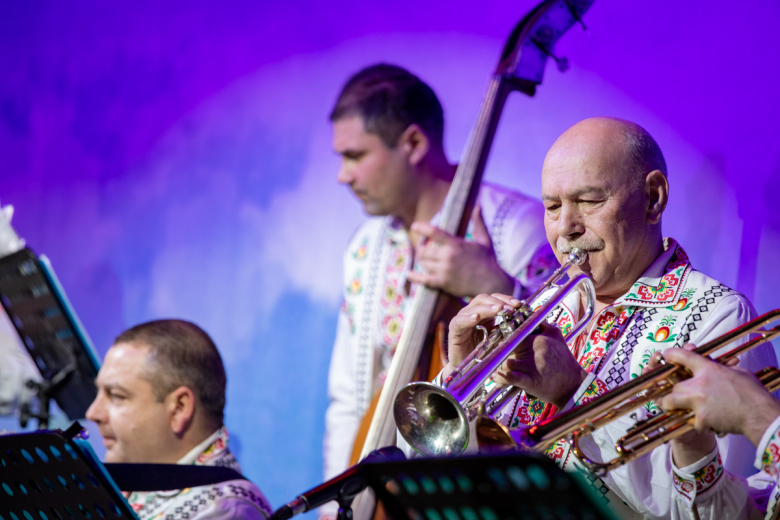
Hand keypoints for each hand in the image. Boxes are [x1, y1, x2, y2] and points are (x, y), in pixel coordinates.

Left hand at [407, 206, 514, 296]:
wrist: (492, 282)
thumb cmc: (488, 260)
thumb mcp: (484, 239)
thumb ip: (478, 222)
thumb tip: (478, 205)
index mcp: (456, 244)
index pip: (434, 233)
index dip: (422, 228)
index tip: (414, 226)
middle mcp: (448, 256)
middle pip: (424, 250)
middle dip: (421, 248)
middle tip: (423, 248)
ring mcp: (445, 270)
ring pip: (423, 263)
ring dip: (423, 260)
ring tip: (425, 259)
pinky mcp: (443, 283)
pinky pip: (424, 280)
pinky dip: (414, 277)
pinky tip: (409, 274)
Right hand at [445, 293, 520, 369]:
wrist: (468, 370)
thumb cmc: (484, 354)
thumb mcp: (499, 340)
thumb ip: (507, 330)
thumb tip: (523, 320)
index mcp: (484, 314)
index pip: (495, 300)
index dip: (506, 299)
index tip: (519, 304)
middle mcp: (472, 313)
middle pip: (484, 299)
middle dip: (499, 302)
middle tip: (511, 308)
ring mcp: (462, 320)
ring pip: (474, 308)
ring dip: (488, 308)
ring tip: (499, 309)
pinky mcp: (454, 330)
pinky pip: (460, 321)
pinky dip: (468, 318)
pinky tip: (476, 317)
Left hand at [492, 321, 586, 409]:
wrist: (574, 385)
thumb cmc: (564, 361)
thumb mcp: (557, 337)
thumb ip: (544, 325)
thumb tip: (533, 314)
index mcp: (538, 339)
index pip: (515, 334)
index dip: (505, 337)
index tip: (500, 340)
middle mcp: (534, 351)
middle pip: (508, 347)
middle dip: (499, 351)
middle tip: (492, 354)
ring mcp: (532, 366)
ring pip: (506, 362)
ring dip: (499, 366)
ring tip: (494, 368)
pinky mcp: (531, 382)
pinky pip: (512, 378)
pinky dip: (502, 378)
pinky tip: (495, 377)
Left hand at [655, 347, 779, 447]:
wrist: (759, 414)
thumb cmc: (753, 393)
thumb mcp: (738, 373)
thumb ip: (722, 369)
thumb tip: (719, 367)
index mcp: (708, 369)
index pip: (683, 356)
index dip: (672, 355)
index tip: (666, 355)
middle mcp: (698, 384)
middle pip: (674, 385)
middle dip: (672, 391)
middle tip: (672, 395)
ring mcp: (697, 401)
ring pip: (671, 402)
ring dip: (672, 406)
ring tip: (673, 409)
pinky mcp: (701, 418)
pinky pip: (691, 422)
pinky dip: (698, 424)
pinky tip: (706, 423)